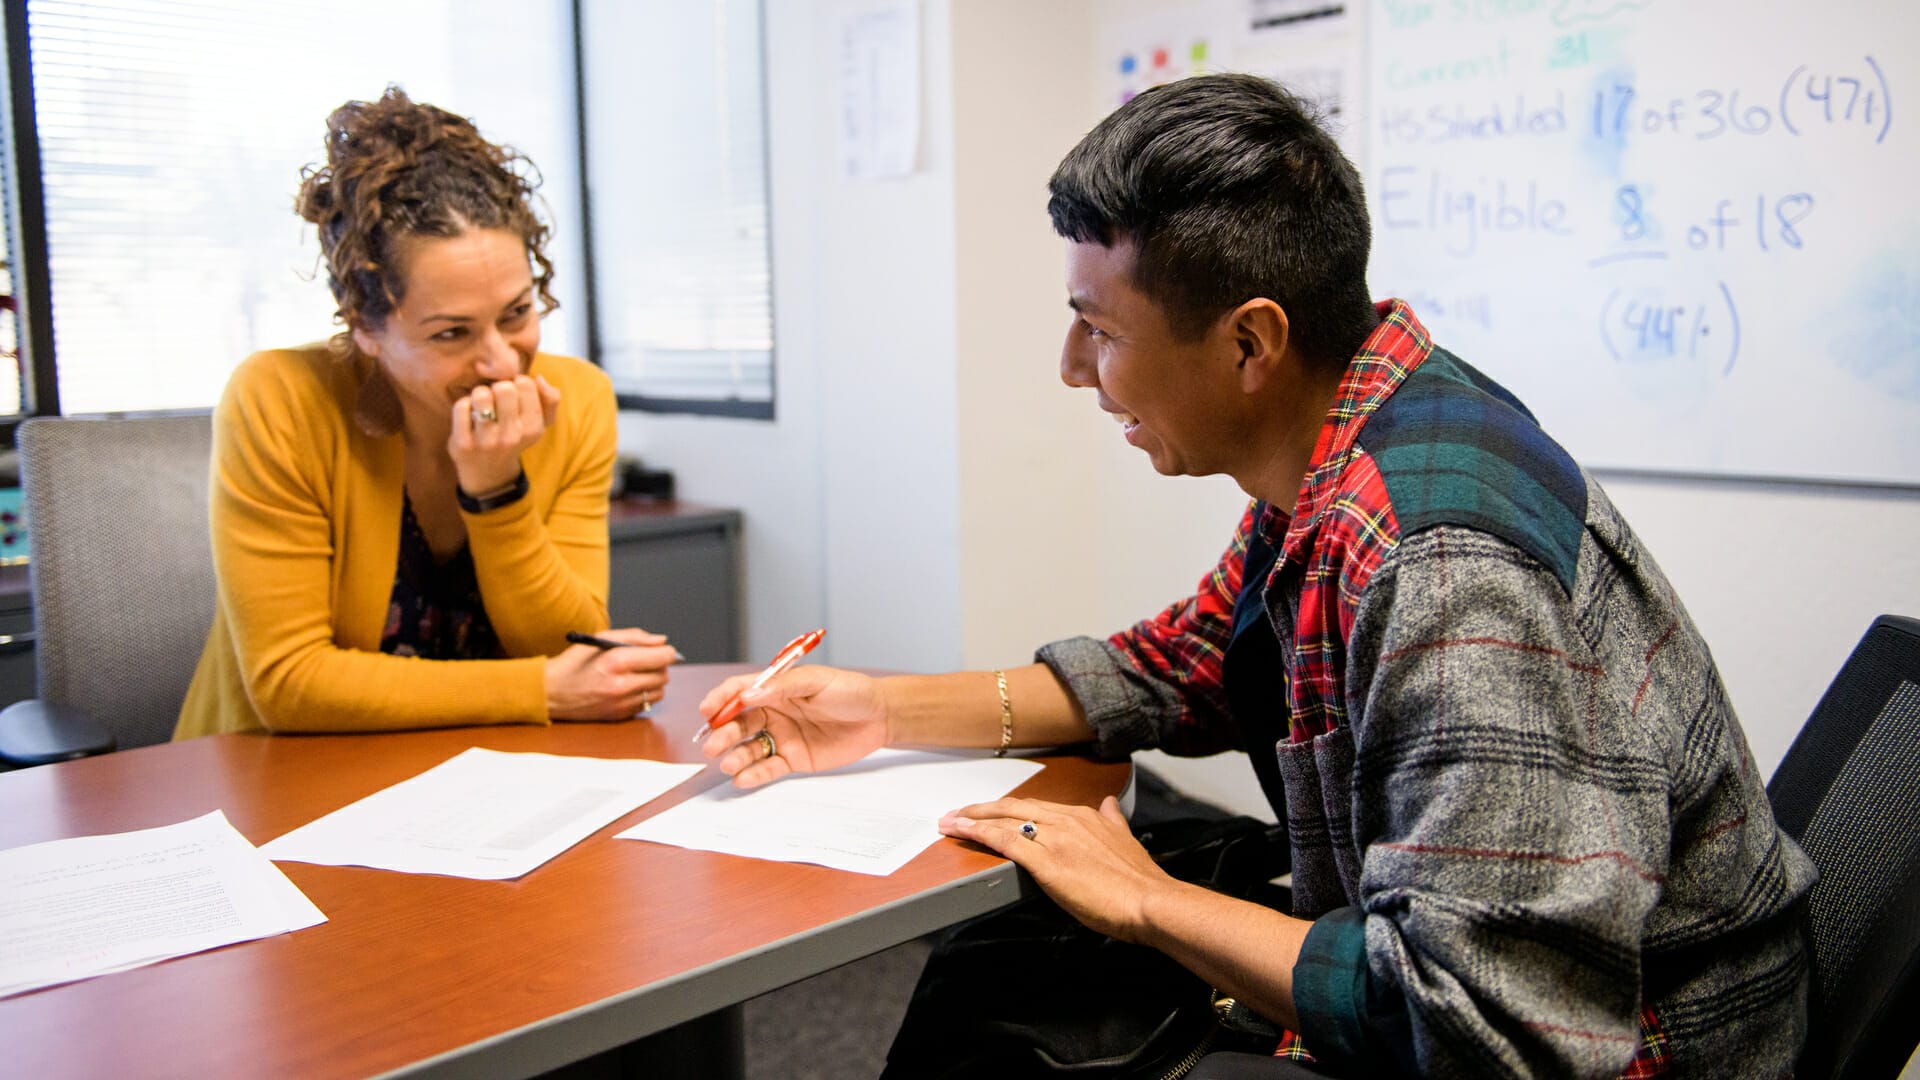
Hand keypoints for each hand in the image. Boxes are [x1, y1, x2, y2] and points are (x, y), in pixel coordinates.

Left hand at [449, 374, 562, 494]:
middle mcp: (512, 436)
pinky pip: (461, 407)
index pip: (525, 384)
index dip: (517, 382)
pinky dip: (463, 405)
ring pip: (481, 395)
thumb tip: (540, 378)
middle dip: (497, 387)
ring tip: (481, 404)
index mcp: (533, 429)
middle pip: (504, 388)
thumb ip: (550, 399)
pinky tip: (468, 415)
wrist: (488, 471)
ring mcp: (486, 441)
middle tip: (495, 398)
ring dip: (479, 394)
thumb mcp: (540, 422)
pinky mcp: (463, 444)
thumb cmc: (515, 437)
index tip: (513, 395)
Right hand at [545, 627, 676, 721]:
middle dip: (659, 666)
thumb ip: (635, 637)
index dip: (666, 652)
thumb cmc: (575, 662)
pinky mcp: (620, 716)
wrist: (551, 692)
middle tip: (645, 661)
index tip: (661, 650)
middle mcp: (622, 685)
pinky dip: (643, 695)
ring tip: (635, 675)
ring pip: (659, 692)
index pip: (662, 657)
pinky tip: (627, 688)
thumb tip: (662, 641)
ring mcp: (621, 704)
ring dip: (653, 682)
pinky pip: (646, 704)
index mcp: (617, 661)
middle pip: (663, 675)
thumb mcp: (601, 639)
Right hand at [698, 665, 890, 787]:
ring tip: (729, 764)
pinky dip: (754, 775)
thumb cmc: (851, 691)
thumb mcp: (818, 681)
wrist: (880, 717)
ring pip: (750, 747)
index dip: (721, 699)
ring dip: (735, 756)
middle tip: (713, 745)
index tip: (707, 710)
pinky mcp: (794, 759)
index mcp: (777, 688)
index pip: (740, 691)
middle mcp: (774, 712)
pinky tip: (743, 779)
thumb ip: (784, 687)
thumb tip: (748, 694)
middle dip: (723, 733)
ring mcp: (782, 736)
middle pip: (739, 723)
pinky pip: (769, 768)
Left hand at [939, 795, 1174, 943]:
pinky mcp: (1047, 862)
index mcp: (1084, 816)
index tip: (989, 811)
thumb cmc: (1140, 881)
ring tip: (950, 822)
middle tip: (956, 813)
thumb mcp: (1126, 839)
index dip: (1008, 809)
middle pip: (1014, 807)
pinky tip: (963, 832)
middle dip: (982, 809)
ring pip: (1005, 821)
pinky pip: (1006, 841)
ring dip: (973, 820)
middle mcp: (1067, 820)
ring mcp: (1055, 839)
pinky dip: (980, 834)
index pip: (1036, 807)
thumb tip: (1110, 804)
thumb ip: (1113, 822)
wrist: (1150, 902)